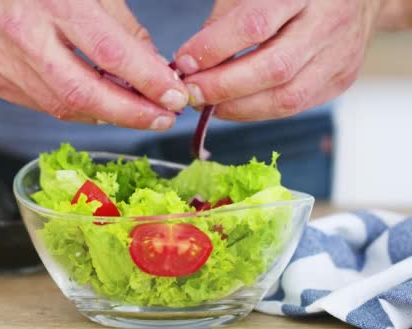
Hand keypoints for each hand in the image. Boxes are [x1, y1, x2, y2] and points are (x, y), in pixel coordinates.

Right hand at [0, 0, 187, 129]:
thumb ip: (123, 29)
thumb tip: (155, 71)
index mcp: (52, 2)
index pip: (109, 52)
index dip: (147, 81)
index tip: (176, 97)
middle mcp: (24, 36)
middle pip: (84, 94)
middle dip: (130, 114)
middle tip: (163, 119)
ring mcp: (4, 64)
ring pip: (65, 108)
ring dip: (108, 116)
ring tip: (139, 112)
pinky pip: (47, 106)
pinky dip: (81, 109)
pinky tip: (101, 104)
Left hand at [175, 0, 384, 120]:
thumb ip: (225, 21)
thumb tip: (191, 62)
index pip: (254, 24)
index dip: (214, 48)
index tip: (183, 62)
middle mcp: (327, 24)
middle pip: (273, 68)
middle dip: (223, 86)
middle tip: (191, 93)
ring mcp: (339, 56)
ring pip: (286, 97)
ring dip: (238, 107)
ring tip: (207, 104)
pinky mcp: (341, 80)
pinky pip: (294, 107)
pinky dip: (257, 110)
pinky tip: (234, 106)